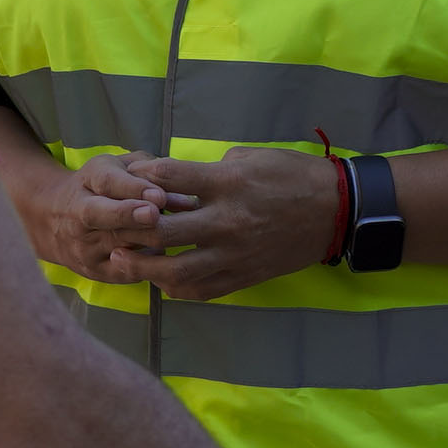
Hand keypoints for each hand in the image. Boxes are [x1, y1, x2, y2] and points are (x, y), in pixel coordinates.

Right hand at [6, 151, 179, 282]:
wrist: (56, 220)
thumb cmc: (104, 188)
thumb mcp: (122, 169)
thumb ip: (152, 176)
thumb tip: (186, 198)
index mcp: (89, 181)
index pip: (107, 182)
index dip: (132, 188)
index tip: (157, 194)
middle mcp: (79, 214)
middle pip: (101, 215)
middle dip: (128, 215)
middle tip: (155, 215)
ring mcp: (84, 245)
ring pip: (116, 246)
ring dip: (146, 242)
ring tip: (175, 239)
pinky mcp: (94, 271)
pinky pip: (125, 271)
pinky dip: (147, 266)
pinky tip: (167, 258)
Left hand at [95, 146, 345, 299]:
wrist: (335, 211)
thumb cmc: (293, 176)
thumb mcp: (252, 157)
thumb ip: (212, 170)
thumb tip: (180, 180)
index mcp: (228, 183)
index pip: (168, 179)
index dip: (141, 177)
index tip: (130, 178)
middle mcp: (226, 221)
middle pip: (162, 230)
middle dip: (130, 228)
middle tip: (111, 225)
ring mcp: (234, 253)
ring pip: (176, 271)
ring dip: (144, 266)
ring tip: (124, 259)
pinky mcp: (244, 275)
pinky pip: (202, 290)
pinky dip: (177, 287)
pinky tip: (163, 280)